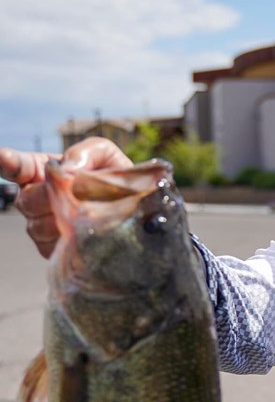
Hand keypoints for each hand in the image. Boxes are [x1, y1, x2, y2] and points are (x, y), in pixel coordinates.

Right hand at [0, 138, 131, 257]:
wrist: (134, 211)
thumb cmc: (113, 178)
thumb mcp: (106, 156)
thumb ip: (86, 153)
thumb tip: (67, 168)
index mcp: (42, 170)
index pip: (17, 166)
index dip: (9, 163)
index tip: (5, 157)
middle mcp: (35, 198)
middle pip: (27, 201)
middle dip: (50, 199)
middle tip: (76, 198)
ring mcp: (40, 224)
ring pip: (37, 227)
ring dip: (62, 222)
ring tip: (88, 217)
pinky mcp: (51, 248)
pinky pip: (50, 248)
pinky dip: (68, 241)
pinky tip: (84, 236)